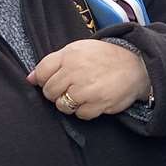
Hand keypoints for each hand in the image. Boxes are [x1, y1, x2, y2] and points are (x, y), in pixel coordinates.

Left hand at [28, 39, 150, 119]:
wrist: (136, 65)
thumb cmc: (104, 57)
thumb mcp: (79, 50)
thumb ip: (53, 62)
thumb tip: (30, 79)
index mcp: (69, 55)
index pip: (41, 73)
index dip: (44, 79)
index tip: (54, 80)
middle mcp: (75, 71)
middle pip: (49, 92)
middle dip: (58, 93)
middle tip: (72, 87)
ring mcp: (86, 89)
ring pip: (62, 106)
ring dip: (71, 103)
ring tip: (84, 94)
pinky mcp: (97, 104)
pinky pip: (80, 115)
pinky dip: (86, 110)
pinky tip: (94, 100)